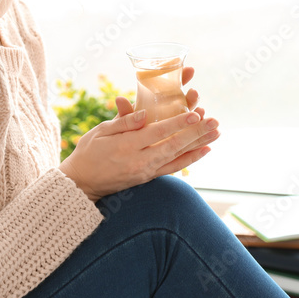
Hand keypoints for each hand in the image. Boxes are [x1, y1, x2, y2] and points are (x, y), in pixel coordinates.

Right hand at [60, 66, 218, 201]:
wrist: (81, 183)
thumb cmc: (88, 151)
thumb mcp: (100, 132)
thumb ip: (123, 122)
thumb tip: (145, 113)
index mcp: (126, 146)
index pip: (157, 133)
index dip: (177, 123)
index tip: (195, 113)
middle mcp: (139, 161)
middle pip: (173, 145)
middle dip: (195, 133)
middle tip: (214, 121)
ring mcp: (145, 171)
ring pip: (178, 157)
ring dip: (198, 144)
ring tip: (216, 132)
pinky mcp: (148, 177)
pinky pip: (173, 168)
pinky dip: (190, 159)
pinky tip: (204, 149)